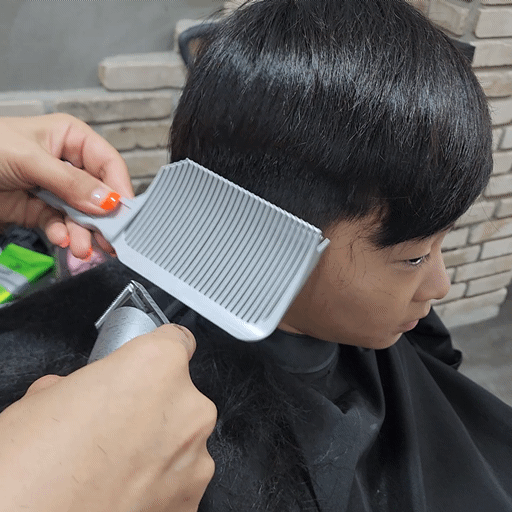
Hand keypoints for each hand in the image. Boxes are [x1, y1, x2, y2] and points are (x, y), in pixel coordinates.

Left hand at [0, 113, 133, 257]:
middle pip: (98, 194)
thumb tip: (108, 200)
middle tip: (109, 241)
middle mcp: (67, 163)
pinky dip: (62, 234)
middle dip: (102, 219)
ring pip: (81, 214)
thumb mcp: (30, 159)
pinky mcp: (39, 209)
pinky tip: (62, 240)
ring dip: (83, 233)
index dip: (119, 188)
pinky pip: (60, 224)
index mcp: (70, 138)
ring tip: (83, 249)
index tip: (125, 214)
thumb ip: (71, 182)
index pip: (108, 163)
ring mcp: (54, 188)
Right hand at [0, 325, 215, 511]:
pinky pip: (180, 478)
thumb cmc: (31, 472)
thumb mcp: (46, 400)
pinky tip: (122, 490)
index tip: (149, 365)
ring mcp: (194, 458)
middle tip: (111, 428)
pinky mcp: (191, 501)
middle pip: (178, 395)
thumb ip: (86, 384)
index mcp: (157, 367)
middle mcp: (187, 408)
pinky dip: (158, 483)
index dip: (157, 353)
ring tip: (112, 467)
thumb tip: (85, 393)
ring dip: (156, 447)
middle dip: (150, 407)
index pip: (176, 340)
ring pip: (181, 438)